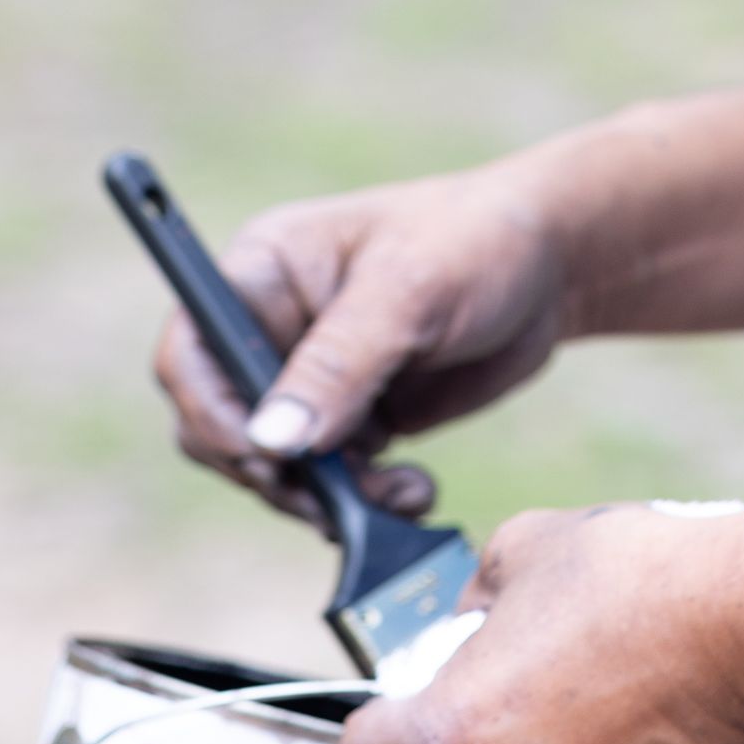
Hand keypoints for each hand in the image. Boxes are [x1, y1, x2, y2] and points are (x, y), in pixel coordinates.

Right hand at [152, 165, 569, 517]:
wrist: (552, 266)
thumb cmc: (478, 240)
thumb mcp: (409, 290)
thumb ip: (340, 364)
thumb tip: (271, 441)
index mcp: (265, 270)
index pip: (191, 352)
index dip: (209, 413)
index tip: (266, 458)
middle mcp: (273, 326)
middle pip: (223, 427)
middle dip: (276, 474)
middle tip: (336, 498)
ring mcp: (310, 379)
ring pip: (276, 469)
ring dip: (326, 499)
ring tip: (403, 494)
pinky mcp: (352, 420)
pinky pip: (328, 484)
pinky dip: (362, 504)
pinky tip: (415, 492)